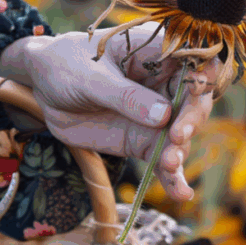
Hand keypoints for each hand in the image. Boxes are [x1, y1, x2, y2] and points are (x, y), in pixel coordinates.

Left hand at [0, 22, 219, 201]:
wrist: (42, 89)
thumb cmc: (67, 66)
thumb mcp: (90, 77)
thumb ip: (124, 96)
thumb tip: (162, 116)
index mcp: (158, 51)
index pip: (194, 61)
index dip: (202, 78)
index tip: (197, 96)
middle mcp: (165, 82)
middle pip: (195, 102)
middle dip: (191, 121)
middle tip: (177, 138)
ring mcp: (157, 114)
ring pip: (181, 135)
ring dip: (179, 151)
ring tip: (168, 165)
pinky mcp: (144, 141)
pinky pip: (163, 159)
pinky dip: (172, 177)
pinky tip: (181, 193)